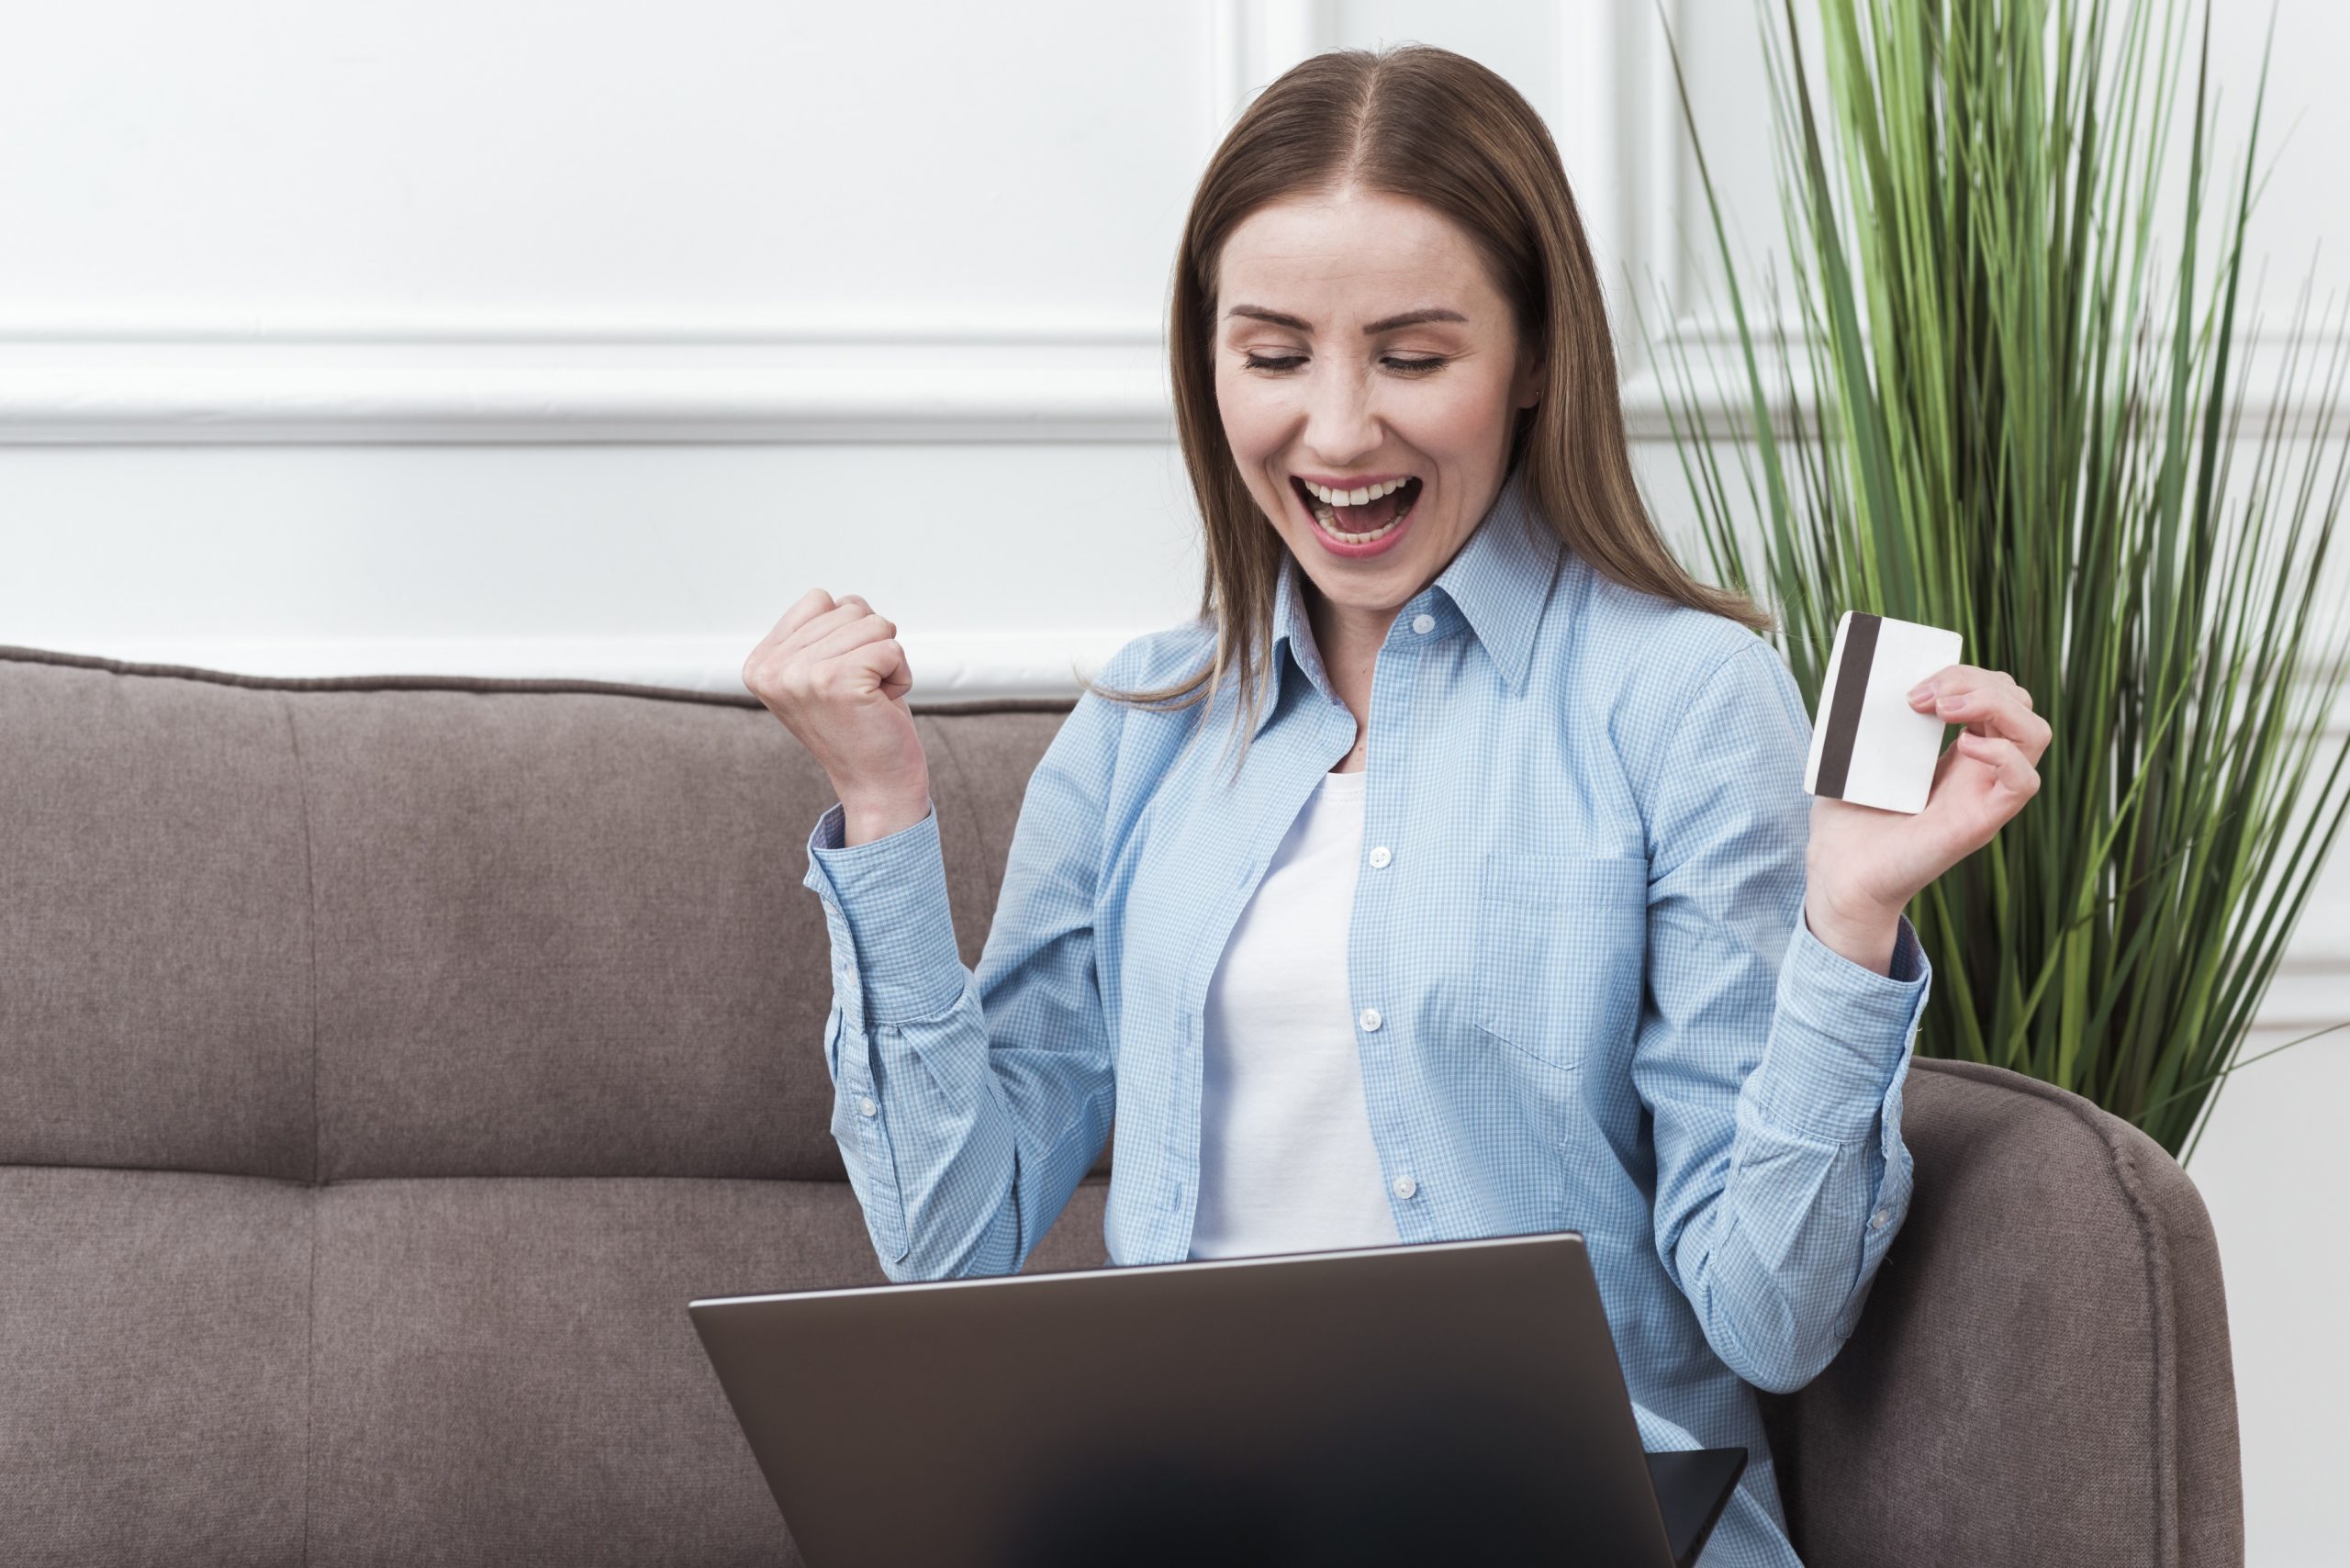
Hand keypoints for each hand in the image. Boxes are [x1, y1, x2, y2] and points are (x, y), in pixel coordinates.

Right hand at [742, 589, 931, 843]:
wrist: (876, 786)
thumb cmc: (859, 725)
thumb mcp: (820, 673)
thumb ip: (816, 634)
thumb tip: (838, 600)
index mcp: (761, 663)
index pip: (820, 600)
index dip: (846, 634)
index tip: (839, 679)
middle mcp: (773, 669)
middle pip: (849, 607)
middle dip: (870, 646)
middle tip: (859, 694)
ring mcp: (802, 676)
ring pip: (874, 623)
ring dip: (886, 660)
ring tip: (870, 698)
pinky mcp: (838, 683)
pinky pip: (892, 648)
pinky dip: (901, 675)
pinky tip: (882, 705)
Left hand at [1804, 664, 2050, 973]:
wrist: (1840, 875)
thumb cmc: (1847, 821)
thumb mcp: (1855, 758)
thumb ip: (1866, 722)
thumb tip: (1856, 683)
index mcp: (1956, 751)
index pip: (1994, 695)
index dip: (1965, 675)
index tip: (1913, 685)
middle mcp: (1979, 770)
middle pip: (2019, 705)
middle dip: (1978, 681)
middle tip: (1924, 695)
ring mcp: (1984, 795)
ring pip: (2034, 735)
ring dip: (1995, 705)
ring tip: (1944, 710)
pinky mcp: (1981, 822)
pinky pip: (2025, 783)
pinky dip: (2005, 755)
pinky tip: (1965, 746)